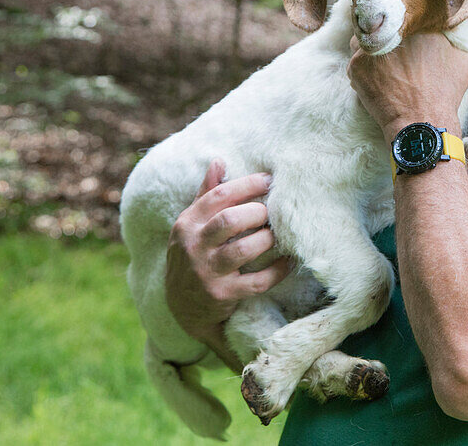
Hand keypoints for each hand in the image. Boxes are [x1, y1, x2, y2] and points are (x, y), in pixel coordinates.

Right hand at [165, 159, 289, 348]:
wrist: (180, 306)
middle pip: (230, 220)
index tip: (268, 180)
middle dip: (257, 213)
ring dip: (267, 239)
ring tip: (276, 235)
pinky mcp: (222, 295)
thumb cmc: (193, 255)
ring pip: (243, 249)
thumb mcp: (191, 225)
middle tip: (270, 213)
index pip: (217, 196)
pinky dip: (277, 271)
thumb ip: (206, 195)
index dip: (246, 185)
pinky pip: (257, 281)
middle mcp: (193, 247)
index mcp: (187, 224)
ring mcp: (207, 272)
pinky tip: (288, 262)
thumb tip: (219, 161)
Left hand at [347, 33, 467, 137]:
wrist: (422, 121)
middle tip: (394, 52)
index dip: (406, 27)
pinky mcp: (357, 65)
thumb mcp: (465, 63)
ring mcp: (372, 47)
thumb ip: (457, 43)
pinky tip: (377, 82)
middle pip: (383, 25)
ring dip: (371, 50)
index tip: (409, 38)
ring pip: (366, 40)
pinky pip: (357, 62)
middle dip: (387, 36)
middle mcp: (393, 32)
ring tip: (383, 67)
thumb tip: (450, 38)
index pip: (406, 17)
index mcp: (419, 25)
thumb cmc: (445, 94)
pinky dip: (364, 71)